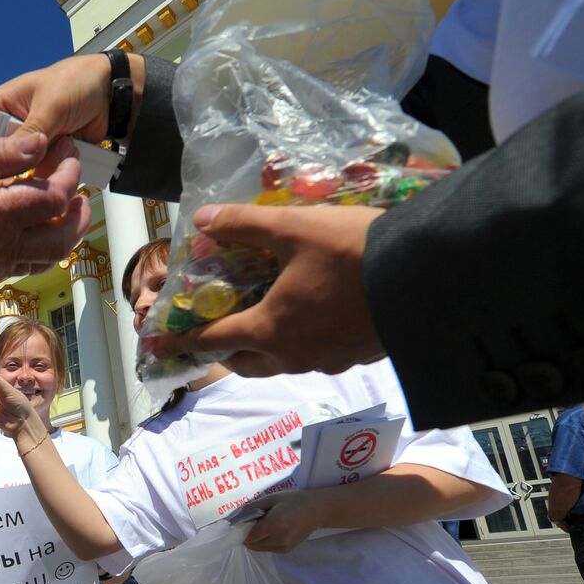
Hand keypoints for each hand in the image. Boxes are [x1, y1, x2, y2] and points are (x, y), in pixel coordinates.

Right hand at [0, 53, 143, 177]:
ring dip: (37, 175)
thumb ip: (31, 131)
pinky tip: (64, 169)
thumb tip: (14, 158)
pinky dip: (52, 178)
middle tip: (26, 176)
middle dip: (11, 173)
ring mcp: (28, 148)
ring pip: (19, 175)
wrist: (113, 95)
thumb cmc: (78, 83)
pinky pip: (41, 178)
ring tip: (57, 160)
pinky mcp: (45, 160)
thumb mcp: (50, 105)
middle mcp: (9, 129)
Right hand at [0, 134, 89, 283]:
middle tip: (81, 193)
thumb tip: (39, 143)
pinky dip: (43, 248)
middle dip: (79, 214)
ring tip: (66, 210)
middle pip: (62, 238)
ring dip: (66, 234)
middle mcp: (1, 246)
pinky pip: (28, 265)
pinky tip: (39, 228)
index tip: (68, 156)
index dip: (69, 175)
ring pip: (49, 257)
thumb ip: (3, 151)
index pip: (53, 198)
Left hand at [144, 204, 385, 376]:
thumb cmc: (353, 252)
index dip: (180, 342)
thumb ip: (242, 225)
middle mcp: (295, 355)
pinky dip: (300, 343)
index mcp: (271, 329)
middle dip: (226, 352)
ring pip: (282, 363)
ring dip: (264, 349)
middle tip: (217, 332)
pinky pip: (316, 357)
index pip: (213, 340)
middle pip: (247, 362)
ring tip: (263, 323)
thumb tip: (201, 220)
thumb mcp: (293, 228)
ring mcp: (329, 361)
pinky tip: (311, 319)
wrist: (428, 278)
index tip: (155, 349)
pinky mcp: (358, 357)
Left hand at [243, 490, 329, 553]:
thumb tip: (235, 518)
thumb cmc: (294, 500)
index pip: (249, 537)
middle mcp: (279, 539)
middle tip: (254, 522)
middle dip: (248, 535)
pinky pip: (267, 549)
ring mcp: (284, 547)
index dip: (242, 530)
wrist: (317, 510)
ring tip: (265, 525)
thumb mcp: (271, 499)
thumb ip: (252, 508)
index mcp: (275, 525)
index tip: (242, 522)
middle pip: (252, 544)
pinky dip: (264, 542)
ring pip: (258, 548)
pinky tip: (272, 530)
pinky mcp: (286, 550)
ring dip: (255, 539)